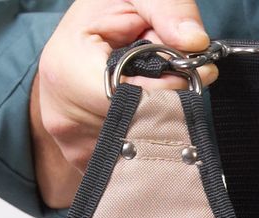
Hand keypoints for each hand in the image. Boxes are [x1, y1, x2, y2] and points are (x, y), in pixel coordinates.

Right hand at [31, 1, 215, 208]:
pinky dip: (144, 141)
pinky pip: (127, 162)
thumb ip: (168, 10)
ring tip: (153, 93)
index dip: (169, 91)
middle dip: (168, 107)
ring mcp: (70, 143)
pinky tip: (143, 115)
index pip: (132, 101)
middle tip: (181, 81)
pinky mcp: (81, 159)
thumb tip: (195, 42)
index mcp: (67, 69)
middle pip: (137, 128)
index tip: (190, 75)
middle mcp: (63, 115)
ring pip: (136, 148)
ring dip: (158, 124)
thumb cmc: (103, 14)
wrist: (74, 42)